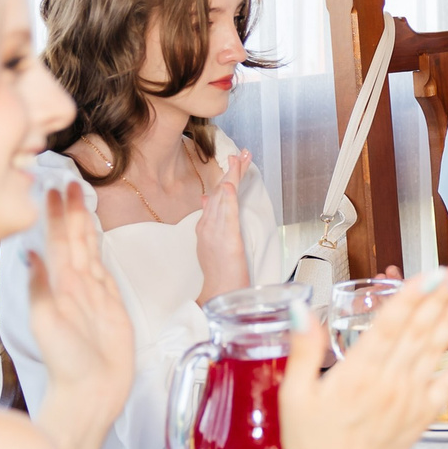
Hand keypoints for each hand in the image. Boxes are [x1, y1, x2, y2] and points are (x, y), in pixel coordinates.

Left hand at [26, 186, 134, 448]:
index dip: (56, 214)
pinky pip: (103, 269)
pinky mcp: (110, 305)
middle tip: (67, 182)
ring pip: (87, 249)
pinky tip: (92, 239)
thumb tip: (29, 254)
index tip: (52, 187)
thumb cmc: (65, 366)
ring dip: (83, 224)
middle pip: (73, 239)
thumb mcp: (46, 325)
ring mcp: (92, 294)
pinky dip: (97, 249)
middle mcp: (74, 285)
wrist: (91, 393)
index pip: (58, 241)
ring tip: (80, 199)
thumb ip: (39, 289)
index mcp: (60, 286)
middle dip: (70, 210)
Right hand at [195, 150, 252, 300]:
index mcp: (206, 227)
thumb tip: (206, 198)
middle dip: (231, 170)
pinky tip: (229, 186)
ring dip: (231, 178)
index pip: (216, 195)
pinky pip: (226, 219)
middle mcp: (208, 227)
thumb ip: (209, 221)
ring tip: (238, 159)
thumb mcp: (211, 244)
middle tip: (242, 152)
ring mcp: (216, 235)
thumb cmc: (218, 275)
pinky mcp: (227, 243)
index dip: (226, 176)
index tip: (236, 159)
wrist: (219, 296)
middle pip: (219, 193)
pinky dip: (227, 201)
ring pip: (222, 200)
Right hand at [279, 275, 447, 448]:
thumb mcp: (295, 394)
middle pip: (420, 330)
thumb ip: (302, 349)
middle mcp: (389, 384)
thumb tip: (300, 310)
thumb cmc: (311, 444)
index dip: (413, 294)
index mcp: (357, 374)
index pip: (391, 323)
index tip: (431, 272)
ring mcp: (409, 401)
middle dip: (442, 296)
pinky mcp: (421, 418)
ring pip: (436, 351)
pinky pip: (447, 387)